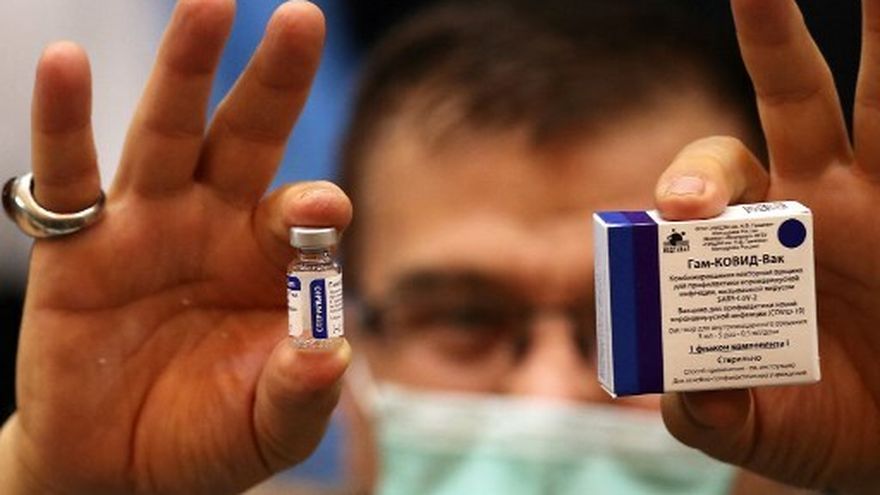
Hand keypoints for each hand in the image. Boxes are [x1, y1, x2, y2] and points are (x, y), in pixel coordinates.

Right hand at [0, 1, 350, 492]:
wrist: (124, 472)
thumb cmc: (209, 435)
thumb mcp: (271, 425)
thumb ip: (302, 391)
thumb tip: (329, 352)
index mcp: (269, 260)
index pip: (300, 212)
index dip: (311, 205)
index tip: (320, 206)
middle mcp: (212, 226)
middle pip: (247, 138)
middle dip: (271, 81)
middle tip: (302, 18)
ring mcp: (144, 226)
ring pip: (167, 133)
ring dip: (184, 70)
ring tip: (207, 5)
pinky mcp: (76, 247)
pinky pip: (66, 175)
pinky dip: (62, 121)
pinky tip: (64, 64)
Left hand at [655, 1, 878, 492]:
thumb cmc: (812, 425)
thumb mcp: (746, 426)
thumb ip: (704, 407)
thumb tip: (682, 383)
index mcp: (751, 234)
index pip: (711, 177)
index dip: (694, 180)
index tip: (683, 207)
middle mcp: (823, 195)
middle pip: (793, 97)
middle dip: (774, 39)